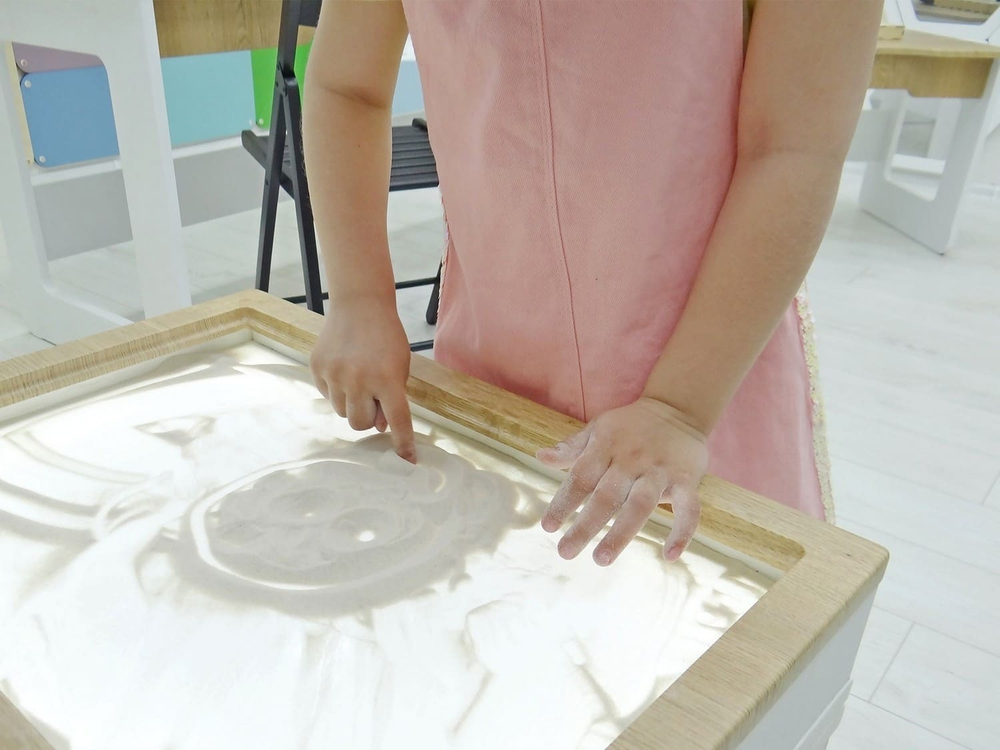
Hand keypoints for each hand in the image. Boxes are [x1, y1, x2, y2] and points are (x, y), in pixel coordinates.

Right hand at [309, 296, 415, 461]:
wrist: (360, 305)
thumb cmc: (386, 337)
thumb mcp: (400, 366)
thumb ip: (393, 397)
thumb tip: (379, 426)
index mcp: (387, 379)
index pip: (397, 419)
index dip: (403, 442)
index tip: (407, 460)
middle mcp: (359, 379)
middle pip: (360, 424)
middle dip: (368, 418)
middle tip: (373, 398)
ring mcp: (335, 374)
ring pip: (343, 412)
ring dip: (352, 404)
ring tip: (358, 378)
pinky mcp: (318, 368)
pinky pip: (328, 395)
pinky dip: (337, 390)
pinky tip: (344, 368)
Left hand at [537, 397, 707, 565]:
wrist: (677, 410)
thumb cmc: (629, 427)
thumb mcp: (598, 429)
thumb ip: (571, 448)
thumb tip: (540, 457)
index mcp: (606, 447)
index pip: (581, 477)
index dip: (564, 502)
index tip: (548, 527)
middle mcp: (631, 460)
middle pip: (606, 496)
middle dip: (585, 526)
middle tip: (565, 551)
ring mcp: (660, 471)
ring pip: (640, 506)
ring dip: (621, 534)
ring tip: (601, 559)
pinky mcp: (686, 480)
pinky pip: (689, 508)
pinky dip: (683, 532)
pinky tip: (670, 556)